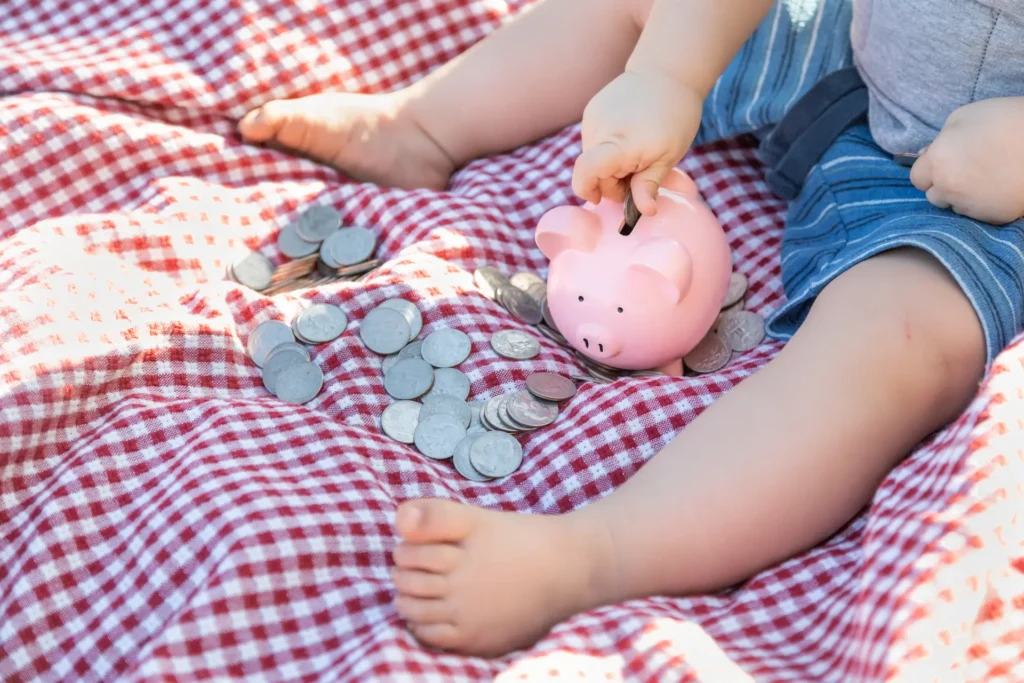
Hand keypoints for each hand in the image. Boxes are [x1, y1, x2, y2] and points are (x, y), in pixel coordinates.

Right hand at [572, 70, 702, 215]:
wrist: (667, 72)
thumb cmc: (674, 117)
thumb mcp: (668, 156)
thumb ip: (649, 185)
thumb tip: (643, 212)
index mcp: (620, 143)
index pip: (586, 174)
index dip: (588, 191)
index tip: (600, 199)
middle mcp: (599, 130)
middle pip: (592, 172)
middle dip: (610, 181)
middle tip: (638, 176)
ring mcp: (592, 117)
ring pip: (592, 156)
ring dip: (609, 164)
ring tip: (635, 152)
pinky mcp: (591, 110)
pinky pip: (593, 140)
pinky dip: (607, 147)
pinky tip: (628, 135)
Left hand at [910, 97, 1023, 225]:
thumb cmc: (1007, 120)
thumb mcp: (965, 116)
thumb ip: (941, 138)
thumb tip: (928, 155)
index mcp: (938, 162)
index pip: (917, 178)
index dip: (930, 169)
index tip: (945, 162)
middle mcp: (949, 188)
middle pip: (934, 195)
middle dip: (945, 184)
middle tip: (969, 168)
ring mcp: (971, 206)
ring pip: (956, 206)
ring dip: (964, 195)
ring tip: (988, 175)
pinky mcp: (993, 217)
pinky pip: (979, 214)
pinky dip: (985, 203)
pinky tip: (1000, 186)